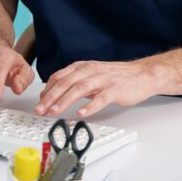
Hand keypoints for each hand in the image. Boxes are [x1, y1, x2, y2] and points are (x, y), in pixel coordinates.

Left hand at [35, 59, 161, 117]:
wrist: (142, 74)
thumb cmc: (117, 77)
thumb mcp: (92, 75)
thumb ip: (76, 82)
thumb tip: (56, 93)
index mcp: (83, 67)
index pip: (59, 77)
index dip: (47, 90)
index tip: (38, 102)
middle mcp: (91, 70)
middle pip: (66, 83)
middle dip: (50, 97)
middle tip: (40, 109)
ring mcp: (103, 79)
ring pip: (80, 89)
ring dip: (65, 100)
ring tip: (55, 111)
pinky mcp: (115, 89)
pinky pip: (100, 98)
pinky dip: (90, 106)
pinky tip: (81, 113)